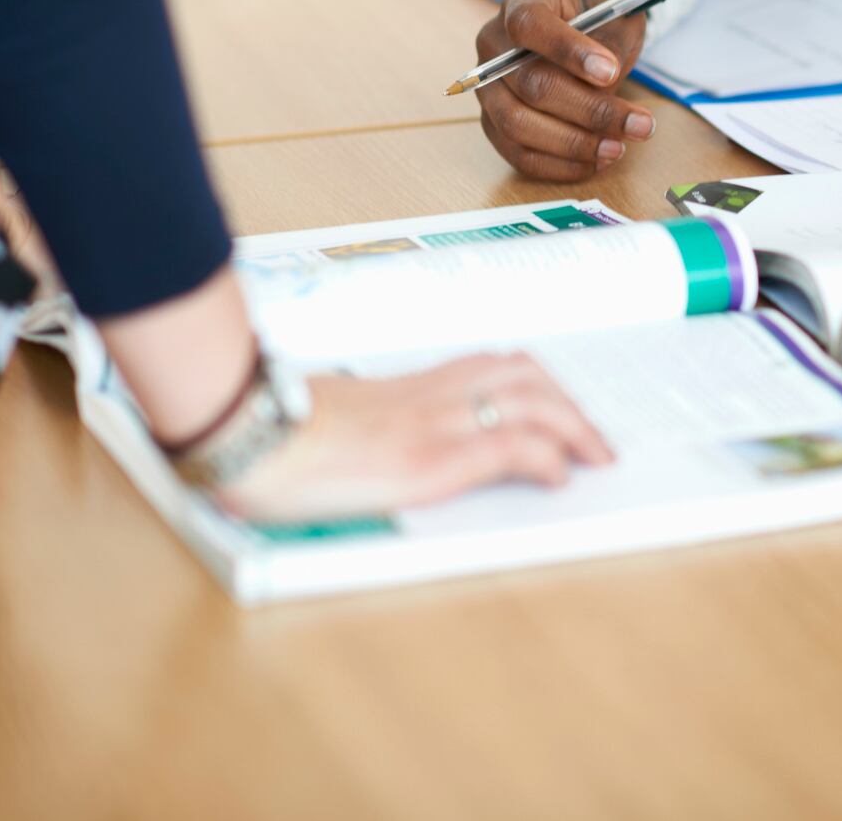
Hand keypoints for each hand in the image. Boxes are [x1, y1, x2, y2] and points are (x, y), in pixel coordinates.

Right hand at [216, 352, 615, 523]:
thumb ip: (361, 418)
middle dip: (570, 403)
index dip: (535, 381)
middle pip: (526, 375)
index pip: (490, 364)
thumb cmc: (273, 432)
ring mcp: (433, 425)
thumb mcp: (330, 415)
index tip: (557, 401)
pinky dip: (546, 457)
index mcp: (407, 385)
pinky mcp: (429, 461)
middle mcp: (430, 397)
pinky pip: (508, 446)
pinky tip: (560, 475)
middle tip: (594, 436)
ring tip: (595, 456)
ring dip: (575, 427)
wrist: (246, 435)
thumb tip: (363, 437)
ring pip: (532, 402)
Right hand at [474, 0, 654, 180]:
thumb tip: (605, 85)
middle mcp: (493, 42)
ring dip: (574, 144)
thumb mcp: (617, 18)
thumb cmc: (598, 25)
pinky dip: (559, 164)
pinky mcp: (492, 123)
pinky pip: (518, 153)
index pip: (529, 24)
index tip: (611, 71)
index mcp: (523, 0)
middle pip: (530, 83)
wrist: (581, 37)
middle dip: (590, 110)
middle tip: (639, 125)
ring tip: (618, 148)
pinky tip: (596, 160)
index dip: (567, 49)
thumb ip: (611, 43)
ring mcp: (487, 86)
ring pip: (518, 124)